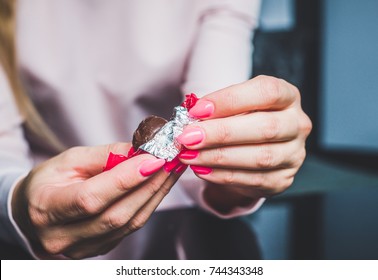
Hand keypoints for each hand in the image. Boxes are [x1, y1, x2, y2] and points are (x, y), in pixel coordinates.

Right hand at [11, 143, 183, 258]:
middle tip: (172, 161)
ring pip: (129, 224)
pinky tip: (158, 186)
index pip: (91, 198)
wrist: (33, 210)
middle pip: (116, 215)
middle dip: (150, 186)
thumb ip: (105, 155)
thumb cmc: (49, 181)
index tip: (154, 159)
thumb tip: (140, 150)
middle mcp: (61, 237)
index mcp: (47, 209)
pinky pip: (130, 228)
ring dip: (155, 195)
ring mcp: (81, 249)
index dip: (125, 180)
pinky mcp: (99, 249)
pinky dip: (148, 205)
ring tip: (171, 171)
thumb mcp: (70, 160)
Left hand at [178, 75, 311, 211]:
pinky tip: (201, 169)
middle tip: (188, 136)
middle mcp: (297, 124)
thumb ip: (218, 108)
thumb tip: (191, 116)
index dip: (231, 99)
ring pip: (260, 157)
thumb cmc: (241, 121)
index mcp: (288, 97)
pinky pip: (253, 180)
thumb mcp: (233, 107)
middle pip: (265, 127)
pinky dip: (223, 175)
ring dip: (218, 157)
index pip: (267, 92)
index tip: (197, 109)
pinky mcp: (282, 179)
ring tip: (190, 155)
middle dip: (221, 132)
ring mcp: (294, 155)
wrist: (249, 151)